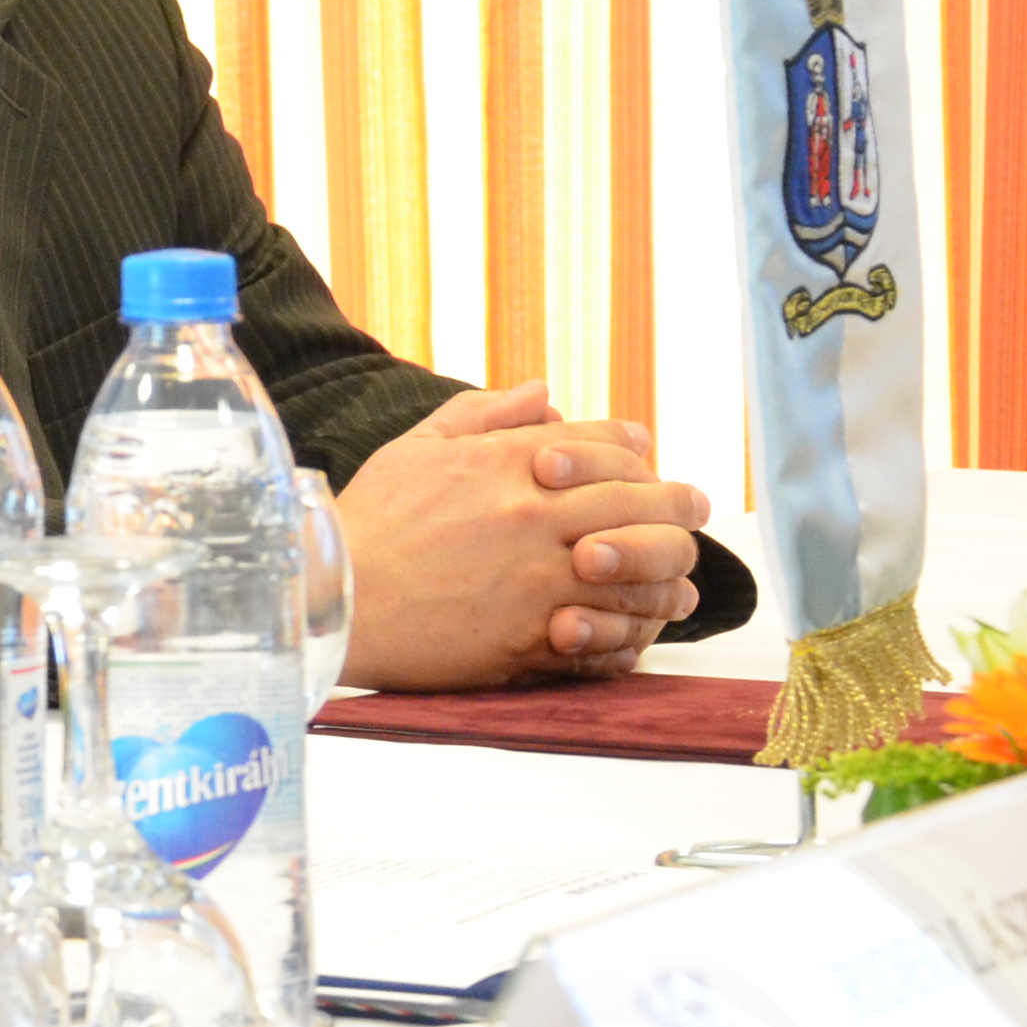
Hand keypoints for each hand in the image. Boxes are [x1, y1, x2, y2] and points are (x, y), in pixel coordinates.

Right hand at [332, 384, 709, 686]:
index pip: (610, 443)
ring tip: (679, 585)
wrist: (332, 600)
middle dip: (680, 508)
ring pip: (645, 572)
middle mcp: (534, 513)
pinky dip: (633, 633)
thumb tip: (545, 391)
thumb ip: (483, 414)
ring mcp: (539, 576)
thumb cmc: (369, 523)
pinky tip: (635, 632)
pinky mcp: (534, 635)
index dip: (640, 451)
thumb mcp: (416, 448)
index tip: (652, 462)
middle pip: (645, 502)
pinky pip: (612, 633)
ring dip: (670, 577)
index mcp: (508, 461)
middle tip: (694, 514)